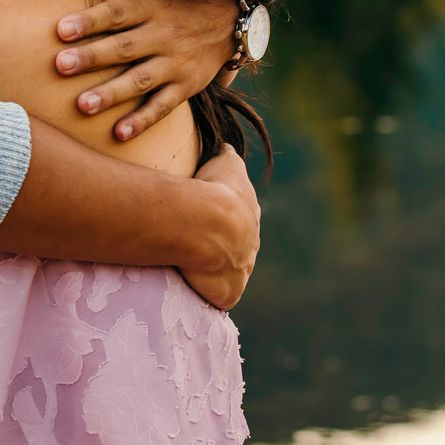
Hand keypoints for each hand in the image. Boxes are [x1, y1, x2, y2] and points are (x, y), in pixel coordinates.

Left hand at [55, 0, 239, 140]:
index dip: (89, 21)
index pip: (116, 13)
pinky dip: (143, 120)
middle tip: (60, 66)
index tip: (61, 29)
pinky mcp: (186, 85)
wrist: (234, 16)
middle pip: (123, 47)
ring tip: (82, 105)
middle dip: (92, 58)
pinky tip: (119, 133)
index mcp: (149, 5)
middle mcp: (161, 35)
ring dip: (112, 93)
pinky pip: (164, 105)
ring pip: (140, 80)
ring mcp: (175, 63)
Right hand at [176, 145, 260, 309]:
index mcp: (249, 216)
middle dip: (224, 247)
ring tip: (194, 268)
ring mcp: (241, 271)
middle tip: (199, 244)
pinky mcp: (229, 293)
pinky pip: (220, 295)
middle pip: (238, 249)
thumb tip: (226, 149)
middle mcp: (250, 246)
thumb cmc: (214, 188)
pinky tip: (196, 288)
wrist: (207, 222)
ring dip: (216, 271)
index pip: (240, 220)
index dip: (225, 220)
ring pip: (230, 272)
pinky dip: (211, 292)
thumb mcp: (226, 161)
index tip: (209, 219)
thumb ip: (228, 155)